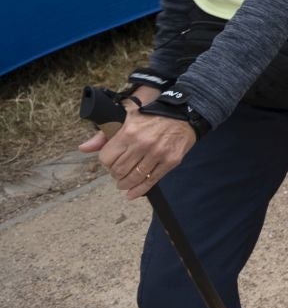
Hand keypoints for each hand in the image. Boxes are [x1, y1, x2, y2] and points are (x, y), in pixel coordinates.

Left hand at [80, 90, 194, 199]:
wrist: (183, 114)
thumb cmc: (153, 115)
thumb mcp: (126, 117)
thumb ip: (104, 134)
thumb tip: (83, 148)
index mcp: (128, 132)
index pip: (107, 158)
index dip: (106, 163)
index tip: (110, 162)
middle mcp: (142, 144)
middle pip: (119, 170)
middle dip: (115, 175)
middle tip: (118, 173)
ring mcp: (157, 153)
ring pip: (134, 178)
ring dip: (125, 184)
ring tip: (124, 183)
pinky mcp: (170, 161)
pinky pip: (151, 181)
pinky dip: (139, 190)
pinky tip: (132, 194)